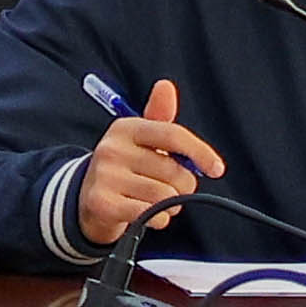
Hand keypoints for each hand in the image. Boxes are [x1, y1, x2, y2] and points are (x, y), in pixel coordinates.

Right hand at [73, 82, 226, 255]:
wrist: (89, 199)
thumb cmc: (126, 166)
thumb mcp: (141, 139)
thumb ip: (160, 117)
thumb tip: (166, 86)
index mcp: (126, 128)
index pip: (173, 135)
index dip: (201, 152)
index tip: (217, 169)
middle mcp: (112, 149)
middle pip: (174, 171)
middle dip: (183, 186)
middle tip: (173, 189)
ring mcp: (105, 176)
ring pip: (165, 196)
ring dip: (170, 205)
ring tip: (157, 202)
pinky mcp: (102, 204)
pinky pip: (150, 215)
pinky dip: (158, 220)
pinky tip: (148, 214)